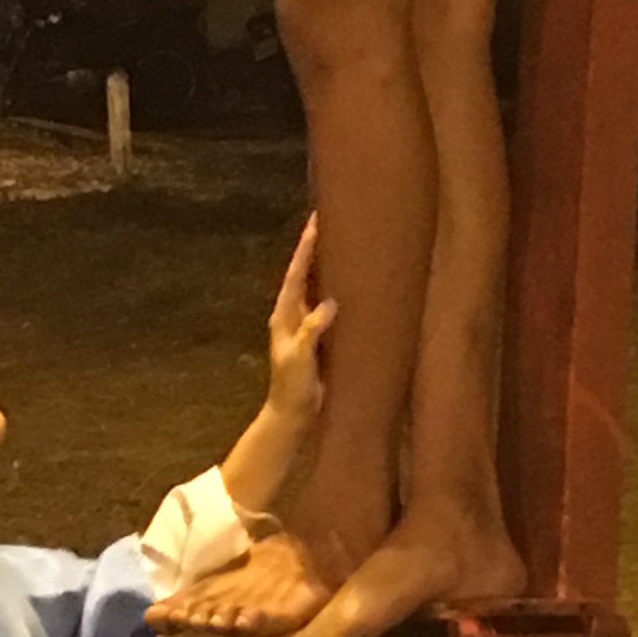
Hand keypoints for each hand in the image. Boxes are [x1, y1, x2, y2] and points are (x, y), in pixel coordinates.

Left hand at [264, 215, 334, 432]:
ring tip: (345, 246)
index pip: (296, 273)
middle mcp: (294, 314)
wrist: (293, 415)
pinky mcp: (319, 337)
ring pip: (317, 287)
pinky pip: (329, 306)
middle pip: (305, 273)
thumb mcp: (300, 356)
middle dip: (317, 249)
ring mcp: (306, 325)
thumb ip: (313, 329)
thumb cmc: (292, 386)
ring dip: (328, 267)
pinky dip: (339, 290)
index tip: (315, 222)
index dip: (306, 248)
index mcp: (285, 314)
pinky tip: (352, 285)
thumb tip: (330, 302)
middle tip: (332, 223)